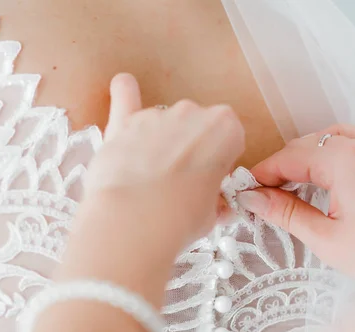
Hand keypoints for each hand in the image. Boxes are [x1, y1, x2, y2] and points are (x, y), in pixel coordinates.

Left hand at [59, 73, 243, 303]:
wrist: (135, 221)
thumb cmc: (183, 218)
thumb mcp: (213, 213)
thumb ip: (216, 199)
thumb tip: (217, 206)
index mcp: (226, 128)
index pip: (230, 139)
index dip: (220, 161)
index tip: (211, 180)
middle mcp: (193, 112)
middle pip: (197, 127)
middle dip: (192, 149)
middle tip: (182, 183)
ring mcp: (156, 115)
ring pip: (165, 122)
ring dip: (162, 140)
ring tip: (150, 176)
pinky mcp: (124, 123)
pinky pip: (125, 96)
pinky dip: (124, 92)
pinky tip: (124, 86)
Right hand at [237, 124, 354, 287]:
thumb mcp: (328, 239)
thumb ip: (285, 213)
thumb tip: (252, 199)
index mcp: (341, 159)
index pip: (284, 159)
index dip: (259, 178)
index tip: (242, 196)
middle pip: (300, 148)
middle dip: (277, 171)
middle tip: (261, 201)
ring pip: (320, 142)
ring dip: (299, 162)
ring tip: (287, 191)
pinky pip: (344, 142)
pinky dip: (323, 155)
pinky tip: (320, 176)